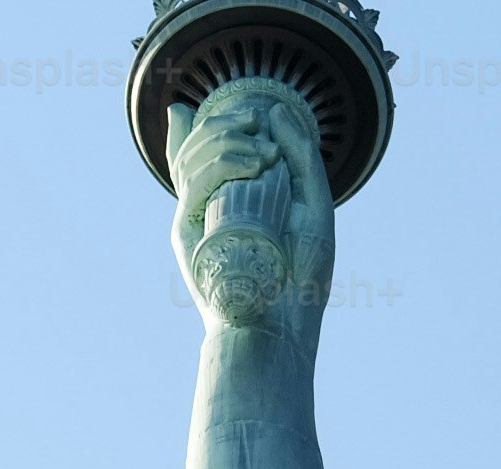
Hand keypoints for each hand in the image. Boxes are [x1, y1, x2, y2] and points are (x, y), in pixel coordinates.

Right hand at [169, 78, 335, 338]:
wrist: (285, 325)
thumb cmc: (301, 276)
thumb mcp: (313, 205)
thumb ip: (300, 157)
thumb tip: (274, 110)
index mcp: (228, 200)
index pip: (203, 150)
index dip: (212, 122)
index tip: (251, 115)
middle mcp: (205, 208)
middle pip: (194, 145)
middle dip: (224, 121)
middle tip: (256, 123)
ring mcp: (193, 220)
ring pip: (190, 157)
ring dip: (225, 138)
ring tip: (263, 152)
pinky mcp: (186, 234)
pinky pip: (195, 184)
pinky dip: (222, 162)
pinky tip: (253, 163)